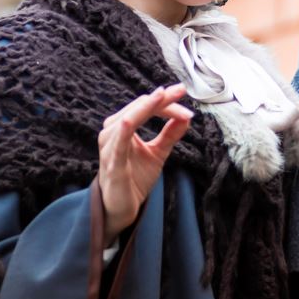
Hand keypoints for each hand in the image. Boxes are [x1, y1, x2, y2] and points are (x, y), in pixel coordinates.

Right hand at [97, 85, 192, 246]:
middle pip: (138, 107)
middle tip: (182, 91)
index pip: (144, 106)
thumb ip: (170, 134)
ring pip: (128, 119)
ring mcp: (110, 148)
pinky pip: (118, 143)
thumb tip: (187, 116)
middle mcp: (112, 133)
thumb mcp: (158, 152)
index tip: (183, 92)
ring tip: (166, 99)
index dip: (165, 99)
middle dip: (161, 99)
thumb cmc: (135, 178)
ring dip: (150, 108)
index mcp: (121, 128)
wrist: (122, 208)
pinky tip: (132, 119)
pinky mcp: (113, 163)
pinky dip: (125, 128)